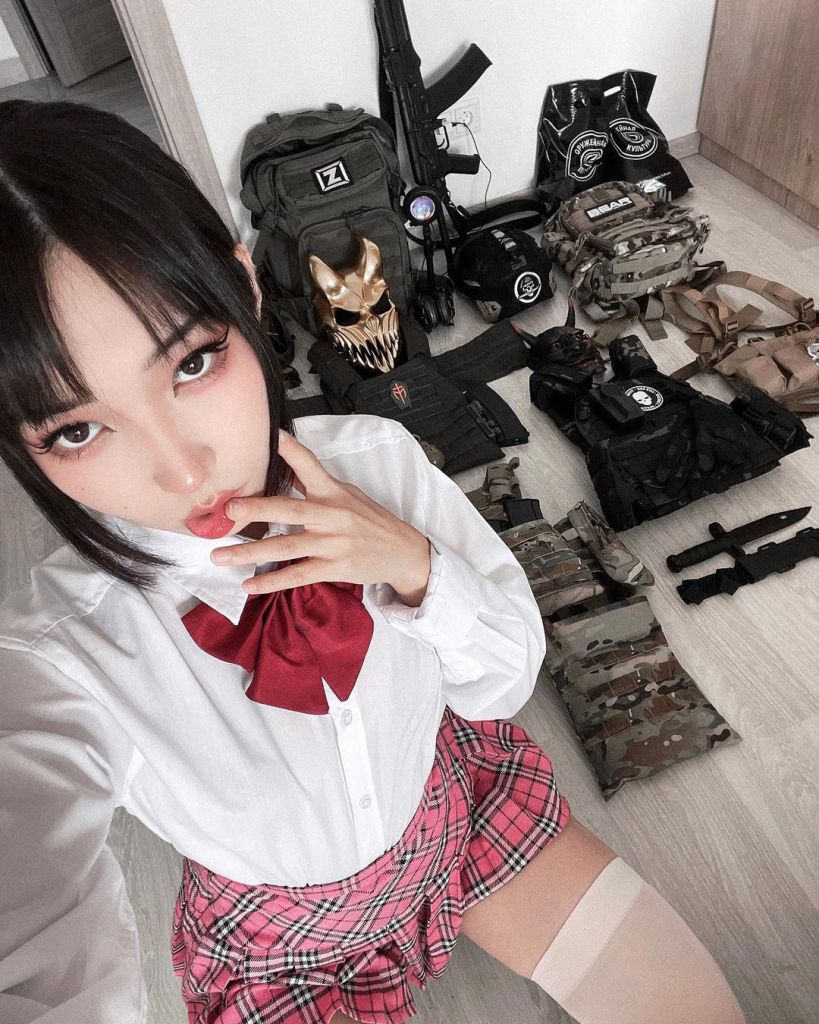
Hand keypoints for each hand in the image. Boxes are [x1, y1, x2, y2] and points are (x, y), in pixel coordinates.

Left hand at [211, 430, 431, 605]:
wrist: (403, 552)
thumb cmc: (369, 521)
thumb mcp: (347, 495)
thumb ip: (315, 485)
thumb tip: (281, 467)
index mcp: (333, 492)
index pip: (309, 465)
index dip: (290, 449)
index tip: (270, 434)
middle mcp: (332, 515)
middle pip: (289, 510)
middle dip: (257, 509)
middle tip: (228, 510)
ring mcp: (333, 543)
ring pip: (286, 547)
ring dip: (250, 553)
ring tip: (220, 556)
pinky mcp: (336, 568)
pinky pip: (298, 575)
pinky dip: (272, 581)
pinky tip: (249, 585)